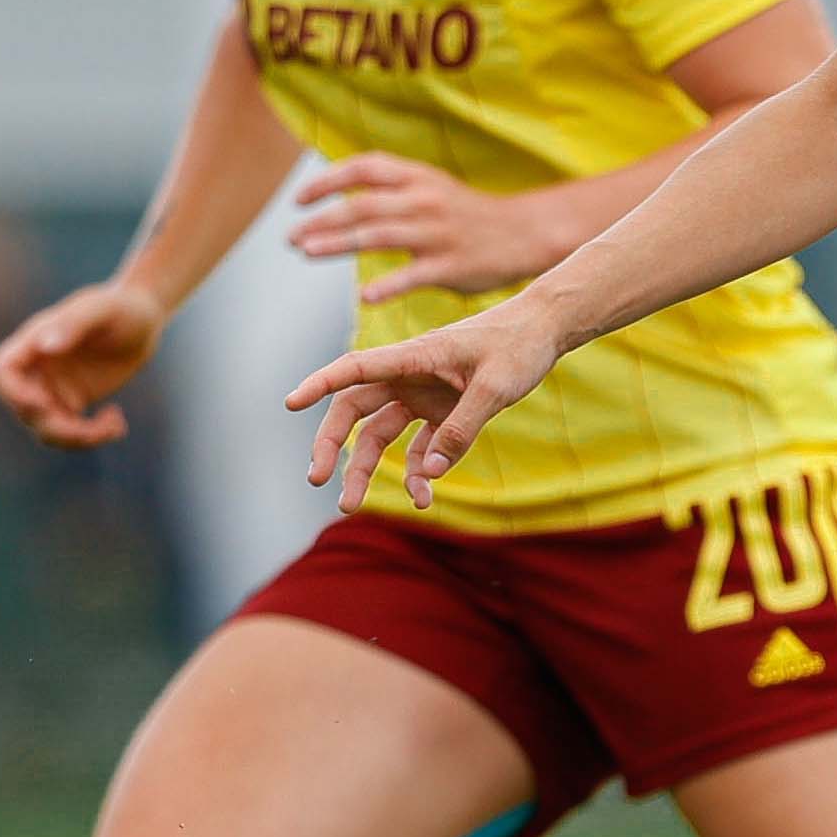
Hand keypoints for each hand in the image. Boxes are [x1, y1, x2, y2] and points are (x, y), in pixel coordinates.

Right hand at [0, 279, 167, 447]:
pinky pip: (70, 432)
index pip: (0, 372)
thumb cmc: (120, 306)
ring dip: (76, 439)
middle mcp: (38, 368)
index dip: (12, 394)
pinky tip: (117, 422)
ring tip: (113, 426)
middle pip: (23, 410)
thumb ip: (73, 323)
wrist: (143, 318)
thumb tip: (44, 346)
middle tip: (92, 428)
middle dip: (55, 427)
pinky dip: (92, 436)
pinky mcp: (72, 402)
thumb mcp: (101, 309)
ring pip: (45, 429)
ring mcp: (53, 387)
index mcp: (34, 342)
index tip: (43, 403)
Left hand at [287, 152, 557, 294]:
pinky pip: (413, 276)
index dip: (326, 182)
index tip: (298, 201)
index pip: (363, 169)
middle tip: (290, 238)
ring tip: (306, 252)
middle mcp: (424, 200)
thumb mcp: (431, 186)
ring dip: (337, 244)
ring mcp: (438, 233)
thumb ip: (389, 187)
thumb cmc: (466, 215)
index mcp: (417, 178)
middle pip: (363, 205)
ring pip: (378, 235)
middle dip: (322, 219)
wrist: (523, 234)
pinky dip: (387, 286)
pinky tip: (364, 296)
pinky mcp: (451, 266)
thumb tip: (336, 189)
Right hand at [287, 295, 572, 512]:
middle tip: (317, 478)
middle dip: (332, 445)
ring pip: (380, 434)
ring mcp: (424, 394)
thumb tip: (428, 473)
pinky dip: (418, 472)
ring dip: (367, 469)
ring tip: (352, 506)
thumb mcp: (496, 387)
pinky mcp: (443, 410)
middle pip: (355, 409)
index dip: (320, 383)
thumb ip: (462, 427)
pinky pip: (419, 446)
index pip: (355, 369)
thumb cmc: (519, 346)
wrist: (545, 330)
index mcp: (414, 357)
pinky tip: (424, 498)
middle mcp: (409, 375)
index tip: (290, 403)